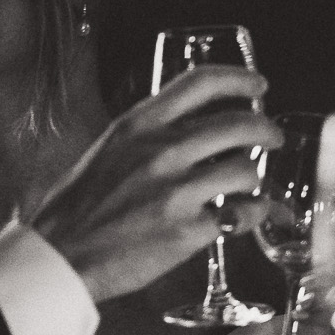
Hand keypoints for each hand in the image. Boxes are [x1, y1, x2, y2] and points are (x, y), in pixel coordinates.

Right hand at [28, 64, 281, 303]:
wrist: (61, 256)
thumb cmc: (79, 207)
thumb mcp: (108, 150)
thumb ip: (146, 136)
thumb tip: (187, 129)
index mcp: (138, 125)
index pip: (201, 82)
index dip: (240, 78)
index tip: (260, 84)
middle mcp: (161, 150)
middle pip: (239, 124)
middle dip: (267, 130)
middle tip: (273, 138)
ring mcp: (177, 191)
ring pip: (246, 171)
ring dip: (254, 179)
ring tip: (247, 187)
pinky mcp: (188, 231)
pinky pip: (242, 215)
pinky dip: (251, 215)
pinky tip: (244, 216)